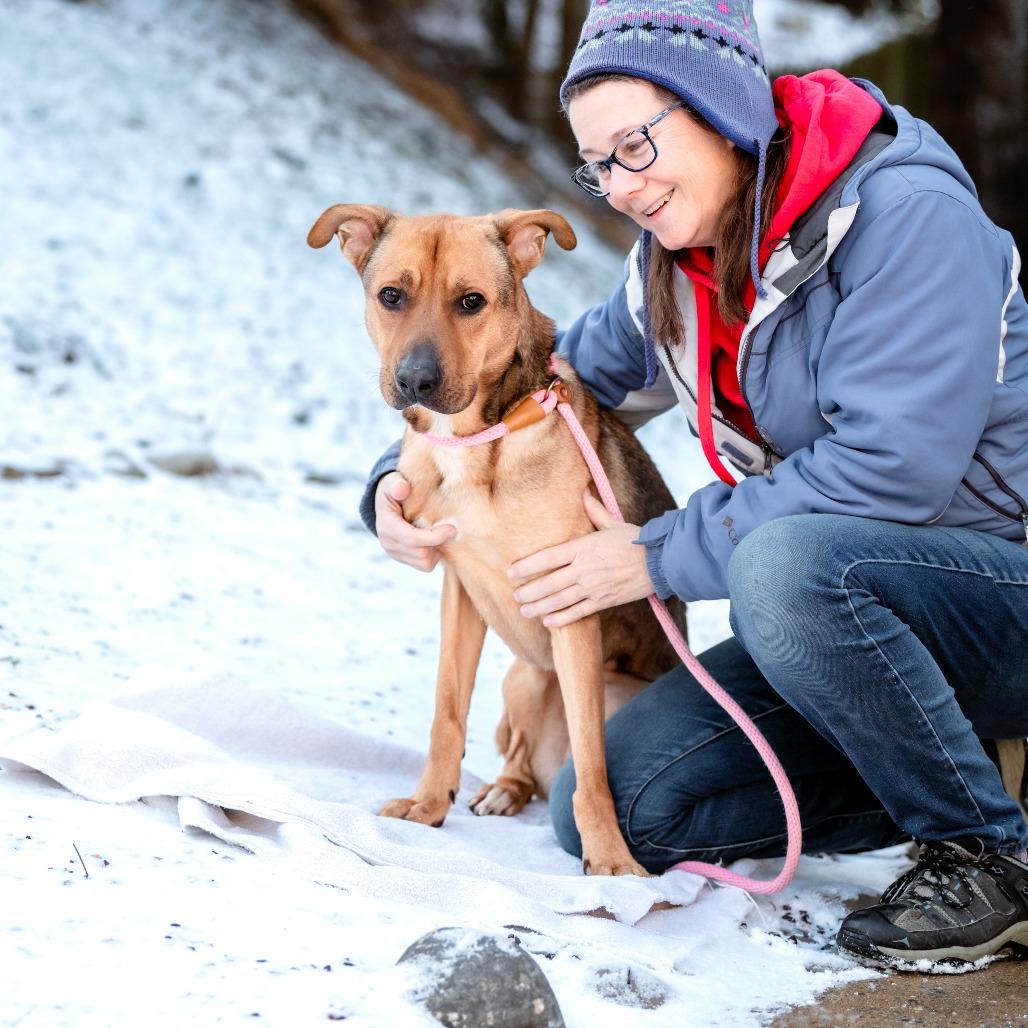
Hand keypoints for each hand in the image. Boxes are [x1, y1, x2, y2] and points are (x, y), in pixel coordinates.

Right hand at [375, 472, 454, 571]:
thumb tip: (403, 489)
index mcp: (387, 526)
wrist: (386, 502)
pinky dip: (433, 555)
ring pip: (425, 563)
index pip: (412, 539)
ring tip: (440, 532)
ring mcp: (395, 554)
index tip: (452, 529)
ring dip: (437, 550)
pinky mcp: (404, 559)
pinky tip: (435, 540)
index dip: (434, 537)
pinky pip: (425, 565)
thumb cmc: (394, 489)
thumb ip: (397, 484)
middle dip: (438, 543)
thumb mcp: (392, 481)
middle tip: (450, 528)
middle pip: (421, 554)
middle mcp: (389, 543)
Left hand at [507, 491, 653, 627]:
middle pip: (549, 583)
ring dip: (540, 607)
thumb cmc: (636, 540)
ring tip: (524, 611)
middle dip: (529, 591)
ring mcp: (593, 587)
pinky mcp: (604, 601)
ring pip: (560, 600)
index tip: (511, 572)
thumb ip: (593, 510)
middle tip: (515, 596)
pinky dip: (562, 618)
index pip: (548, 558)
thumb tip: (582, 490)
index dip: (527, 567)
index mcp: (583, 548)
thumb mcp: (613, 522)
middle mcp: (584, 569)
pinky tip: (548, 622)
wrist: (661, 562)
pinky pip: (578, 612)